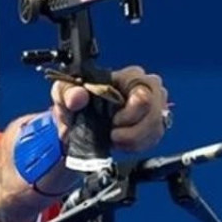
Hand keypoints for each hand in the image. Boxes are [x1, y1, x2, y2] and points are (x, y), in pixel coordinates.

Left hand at [50, 65, 169, 152]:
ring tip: (115, 138)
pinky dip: (137, 146)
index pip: (144, 96)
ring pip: (156, 129)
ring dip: (134, 141)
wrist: (77, 122)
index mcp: (130, 76)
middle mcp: (148, 88)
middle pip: (154, 115)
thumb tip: (78, 97)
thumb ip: (68, 92)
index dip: (128, 115)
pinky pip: (154, 139)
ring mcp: (154, 106)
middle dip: (133, 132)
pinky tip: (123, 142)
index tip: (113, 122)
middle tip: (114, 134)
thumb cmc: (76, 102)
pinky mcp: (154, 124)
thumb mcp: (64, 93)